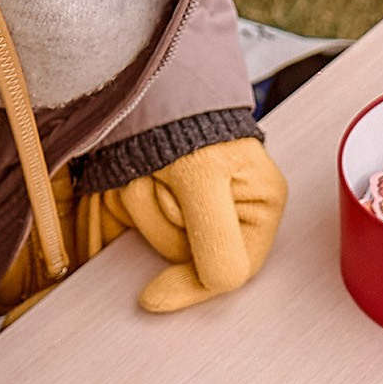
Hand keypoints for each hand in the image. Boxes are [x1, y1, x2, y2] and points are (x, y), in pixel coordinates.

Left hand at [94, 138, 287, 313]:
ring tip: (150, 171)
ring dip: (140, 203)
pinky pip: (132, 227)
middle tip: (165, 184)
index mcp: (259, 208)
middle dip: (163, 220)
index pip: (232, 271)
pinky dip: (123, 205)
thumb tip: (221, 284)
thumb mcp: (204, 177)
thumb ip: (217, 235)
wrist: (143, 86)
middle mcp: (228, 215)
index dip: (193, 286)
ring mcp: (190, 212)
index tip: (153, 297)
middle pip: (188, 257)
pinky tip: (132, 179)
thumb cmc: (188, 121)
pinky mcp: (156, 204)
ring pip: (155, 239)